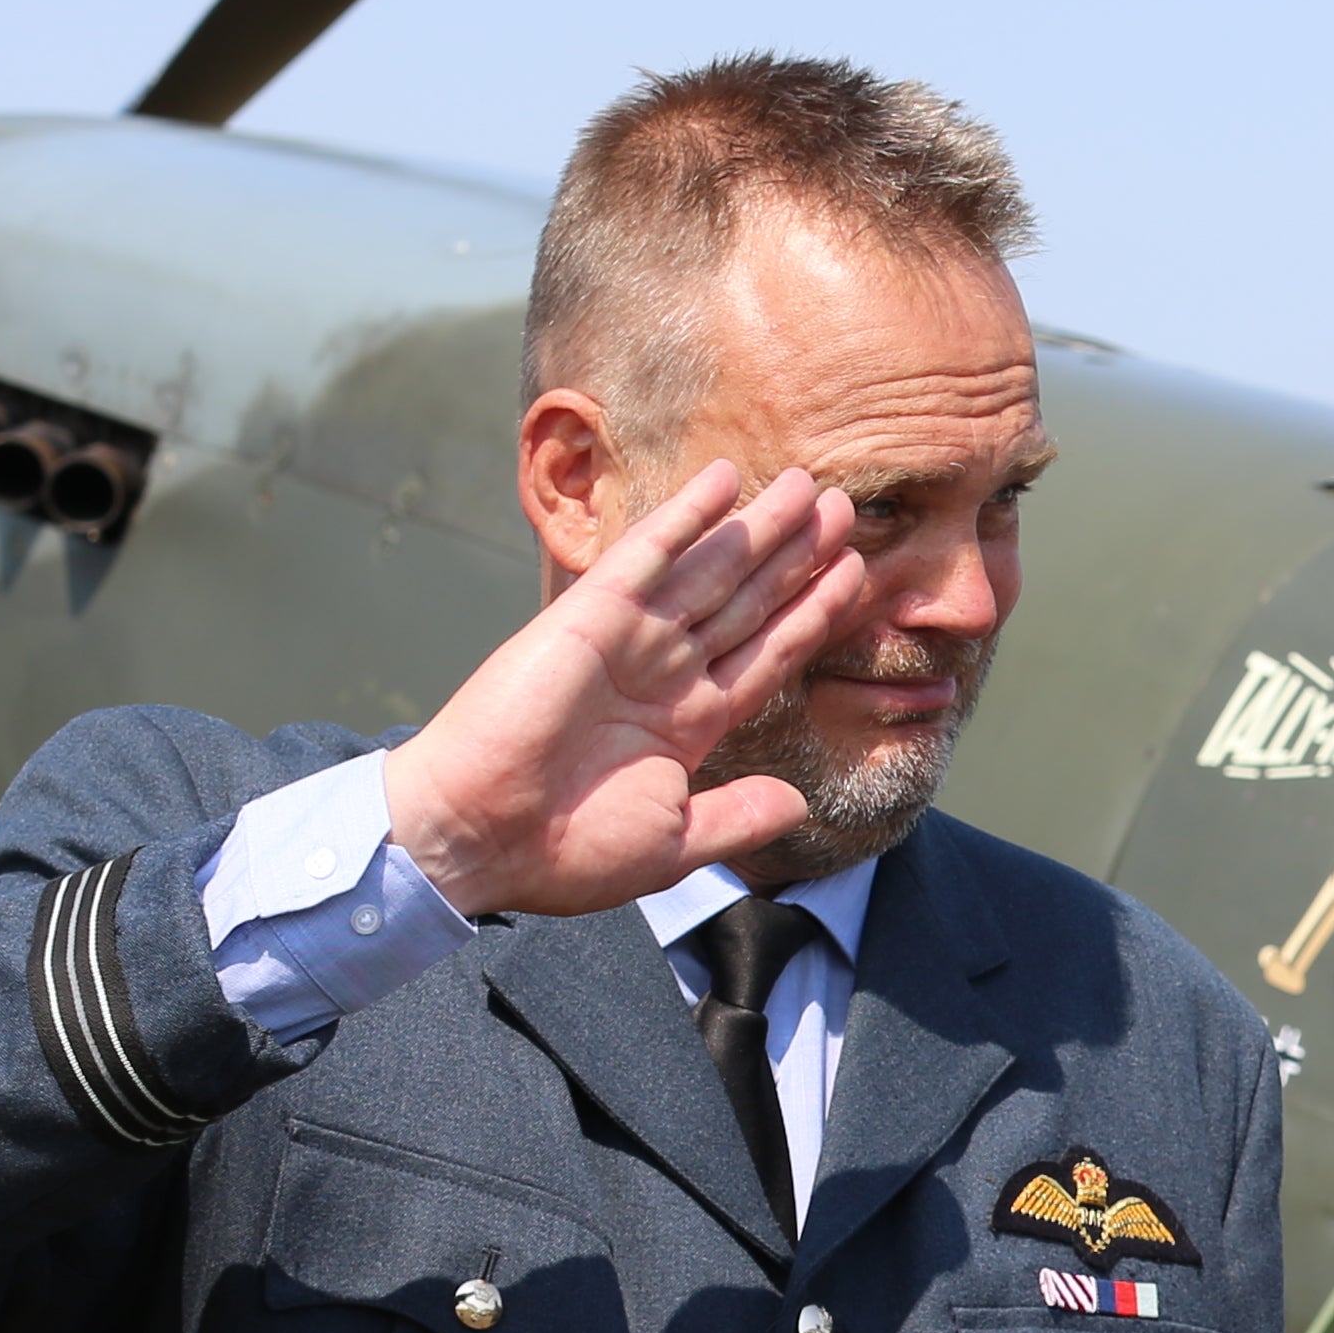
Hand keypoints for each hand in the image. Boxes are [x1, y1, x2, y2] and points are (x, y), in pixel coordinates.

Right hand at [379, 459, 868, 917]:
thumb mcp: (672, 843)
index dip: (812, 614)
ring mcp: (630, 641)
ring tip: (809, 486)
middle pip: (749, 602)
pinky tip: (724, 479)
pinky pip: (647, 555)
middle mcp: (665, 673)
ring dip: (760, 528)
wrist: (478, 838)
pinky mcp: (588, 617)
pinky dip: (685, 516)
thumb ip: (737, 817)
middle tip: (843, 508)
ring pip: (711, 571)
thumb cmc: (563, 853)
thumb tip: (798, 805)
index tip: (855, 576)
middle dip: (797, 556)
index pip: (768, 654)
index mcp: (689, 724)